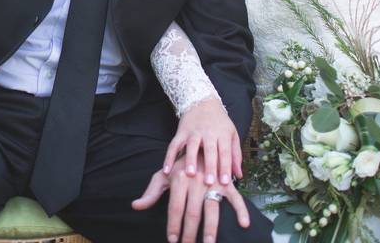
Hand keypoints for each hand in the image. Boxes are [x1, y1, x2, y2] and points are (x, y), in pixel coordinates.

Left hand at [132, 158, 249, 242]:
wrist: (199, 145)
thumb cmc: (179, 166)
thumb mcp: (162, 176)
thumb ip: (151, 193)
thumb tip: (136, 206)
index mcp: (179, 179)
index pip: (175, 208)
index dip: (174, 225)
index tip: (172, 240)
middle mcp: (197, 182)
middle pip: (192, 212)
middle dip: (190, 233)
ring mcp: (213, 183)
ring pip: (212, 208)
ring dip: (211, 228)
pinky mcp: (227, 183)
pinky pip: (236, 198)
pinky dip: (241, 210)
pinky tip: (244, 224)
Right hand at [162, 97, 241, 185]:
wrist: (202, 101)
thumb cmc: (220, 122)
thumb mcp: (232, 134)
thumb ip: (235, 155)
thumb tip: (239, 175)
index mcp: (222, 134)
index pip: (225, 152)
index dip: (225, 167)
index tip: (225, 182)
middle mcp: (208, 132)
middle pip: (209, 150)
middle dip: (209, 166)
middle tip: (208, 182)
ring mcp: (193, 132)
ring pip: (191, 145)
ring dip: (190, 160)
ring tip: (189, 174)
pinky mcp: (181, 132)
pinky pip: (174, 145)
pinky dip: (169, 157)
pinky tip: (167, 170)